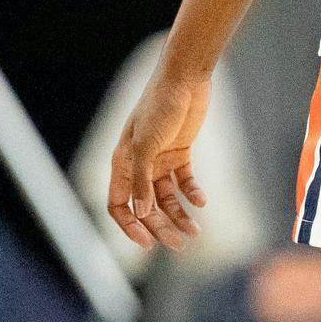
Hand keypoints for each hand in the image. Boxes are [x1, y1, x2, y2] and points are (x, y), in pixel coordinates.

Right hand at [106, 62, 209, 250]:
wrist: (185, 78)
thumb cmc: (160, 105)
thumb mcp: (147, 144)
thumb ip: (142, 179)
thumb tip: (141, 212)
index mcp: (122, 162)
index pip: (119, 204)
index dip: (129, 226)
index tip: (147, 243)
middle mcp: (139, 164)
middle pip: (147, 206)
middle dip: (161, 227)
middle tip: (180, 244)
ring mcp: (160, 159)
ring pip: (167, 197)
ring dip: (179, 215)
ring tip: (195, 231)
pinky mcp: (180, 152)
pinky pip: (184, 181)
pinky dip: (192, 193)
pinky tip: (201, 201)